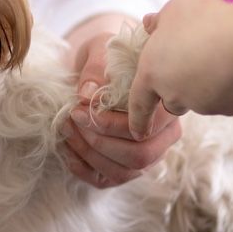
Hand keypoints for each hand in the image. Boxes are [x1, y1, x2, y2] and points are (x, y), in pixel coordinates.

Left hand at [62, 31, 181, 187]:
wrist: (99, 70)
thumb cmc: (107, 59)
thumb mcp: (101, 50)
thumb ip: (98, 67)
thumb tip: (88, 94)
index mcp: (167, 108)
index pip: (149, 126)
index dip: (112, 123)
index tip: (80, 108)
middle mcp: (163, 137)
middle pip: (140, 156)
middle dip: (99, 141)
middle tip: (73, 119)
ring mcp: (147, 157)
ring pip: (123, 172)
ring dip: (88, 154)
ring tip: (65, 129)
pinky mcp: (124, 169)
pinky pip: (105, 180)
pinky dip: (81, 168)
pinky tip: (65, 147)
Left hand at [127, 0, 232, 136]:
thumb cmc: (205, 20)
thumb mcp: (175, 9)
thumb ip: (159, 20)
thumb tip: (150, 24)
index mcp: (152, 73)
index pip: (139, 103)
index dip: (137, 118)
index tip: (136, 133)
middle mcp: (173, 95)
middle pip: (171, 101)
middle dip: (178, 90)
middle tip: (193, 65)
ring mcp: (202, 105)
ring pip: (199, 101)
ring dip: (204, 87)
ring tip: (220, 58)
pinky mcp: (228, 108)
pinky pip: (226, 100)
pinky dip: (229, 88)